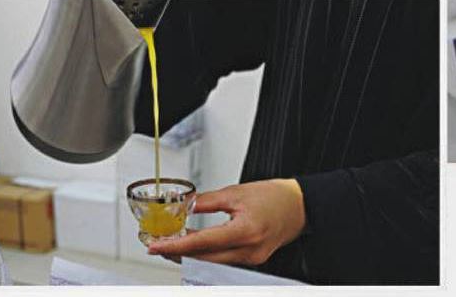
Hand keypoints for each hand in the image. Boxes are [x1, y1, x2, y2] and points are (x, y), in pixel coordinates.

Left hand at [147, 179, 305, 266]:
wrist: (299, 206)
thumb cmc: (273, 197)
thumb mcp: (234, 193)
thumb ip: (205, 201)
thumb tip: (182, 205)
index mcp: (245, 231)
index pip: (202, 243)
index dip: (176, 246)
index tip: (156, 246)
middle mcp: (249, 250)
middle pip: (205, 258)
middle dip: (179, 253)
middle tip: (158, 245)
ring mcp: (253, 258)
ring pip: (213, 261)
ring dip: (191, 253)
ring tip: (171, 243)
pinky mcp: (253, 258)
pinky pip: (223, 259)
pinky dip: (206, 252)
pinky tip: (193, 244)